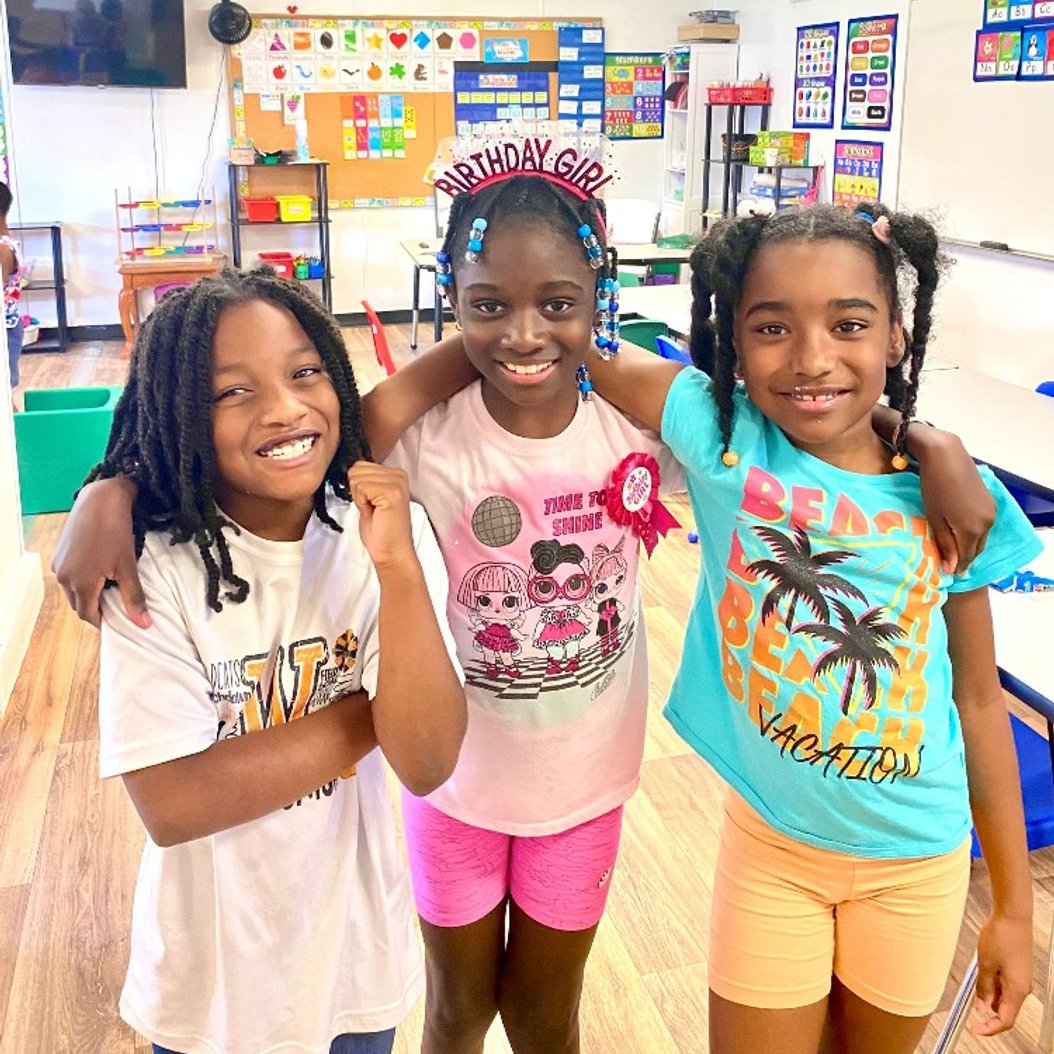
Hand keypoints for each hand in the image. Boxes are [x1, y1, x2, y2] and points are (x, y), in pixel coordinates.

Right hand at [51, 476, 149, 628]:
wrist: (100, 499)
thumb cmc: (116, 533)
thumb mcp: (127, 567)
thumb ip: (133, 598)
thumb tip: (144, 625)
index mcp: (80, 584)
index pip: (87, 615)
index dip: (103, 621)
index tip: (118, 621)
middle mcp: (63, 577)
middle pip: (78, 604)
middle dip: (96, 608)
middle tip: (117, 605)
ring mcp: (59, 564)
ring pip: (72, 590)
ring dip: (88, 594)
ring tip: (110, 588)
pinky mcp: (59, 553)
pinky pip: (69, 576)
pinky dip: (82, 580)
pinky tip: (99, 571)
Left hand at [347, 461, 414, 571]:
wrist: (391, 551)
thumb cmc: (380, 529)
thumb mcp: (369, 497)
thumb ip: (364, 480)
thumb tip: (349, 467)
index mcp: (395, 473)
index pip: (359, 465)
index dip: (358, 487)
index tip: (371, 503)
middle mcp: (399, 474)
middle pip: (356, 469)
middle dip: (358, 492)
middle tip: (373, 508)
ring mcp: (397, 482)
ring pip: (356, 478)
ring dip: (360, 498)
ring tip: (375, 511)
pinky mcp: (392, 492)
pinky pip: (361, 488)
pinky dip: (362, 503)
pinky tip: (375, 512)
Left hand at [915, 430, 993, 574]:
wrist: (946, 457)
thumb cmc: (935, 488)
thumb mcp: (935, 519)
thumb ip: (945, 544)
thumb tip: (952, 569)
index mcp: (973, 530)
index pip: (966, 557)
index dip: (958, 567)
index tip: (948, 574)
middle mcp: (987, 523)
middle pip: (976, 548)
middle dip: (964, 557)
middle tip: (950, 564)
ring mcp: (991, 511)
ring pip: (981, 537)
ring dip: (970, 544)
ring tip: (954, 549)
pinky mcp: (990, 501)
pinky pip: (983, 525)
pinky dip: (974, 532)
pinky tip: (962, 531)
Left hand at [970, 913, 1031, 1035]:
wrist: (1013, 916)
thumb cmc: (1001, 936)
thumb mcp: (986, 964)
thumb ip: (984, 988)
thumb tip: (981, 1007)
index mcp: (1017, 991)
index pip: (1005, 1020)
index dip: (989, 1028)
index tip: (974, 1029)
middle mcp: (1023, 988)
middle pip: (1005, 1009)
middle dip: (987, 1007)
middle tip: (970, 998)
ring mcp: (1022, 978)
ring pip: (1004, 996)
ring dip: (989, 992)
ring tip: (978, 972)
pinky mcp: (1018, 969)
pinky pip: (1005, 984)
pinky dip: (993, 982)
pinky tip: (984, 968)